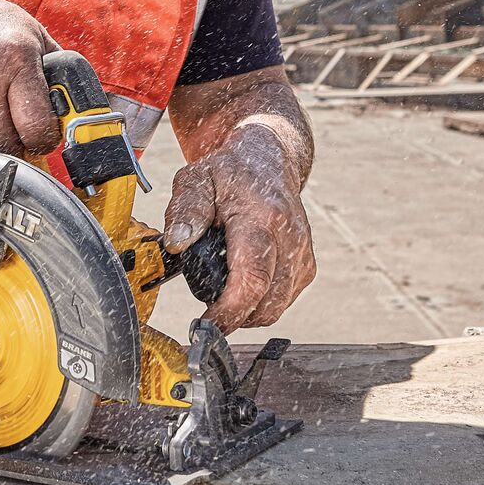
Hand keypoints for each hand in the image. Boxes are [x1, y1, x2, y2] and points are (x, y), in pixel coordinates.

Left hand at [161, 119, 314, 334]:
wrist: (267, 160)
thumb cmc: (228, 172)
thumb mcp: (196, 180)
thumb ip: (184, 211)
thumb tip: (176, 242)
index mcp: (262, 217)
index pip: (253, 278)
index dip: (230, 311)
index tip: (206, 324)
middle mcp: (290, 237)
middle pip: (268, 302)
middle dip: (236, 317)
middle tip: (208, 312)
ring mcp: (303, 252)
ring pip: (278, 306)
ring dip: (250, 312)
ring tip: (224, 294)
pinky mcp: (308, 264)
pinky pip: (285, 299)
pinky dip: (264, 303)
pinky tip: (245, 285)